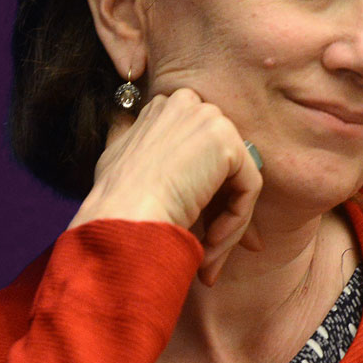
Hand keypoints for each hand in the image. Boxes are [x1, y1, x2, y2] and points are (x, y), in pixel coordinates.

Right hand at [67, 87, 263, 285]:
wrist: (121, 218)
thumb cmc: (114, 203)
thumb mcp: (120, 160)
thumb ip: (143, 145)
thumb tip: (166, 157)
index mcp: (164, 106)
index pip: (199, 149)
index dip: (204, 192)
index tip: (200, 229)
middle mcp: (188, 103)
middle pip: (222, 164)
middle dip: (221, 211)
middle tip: (212, 250)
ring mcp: (209, 119)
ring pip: (237, 180)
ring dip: (227, 225)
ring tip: (208, 259)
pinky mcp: (228, 143)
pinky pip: (248, 190)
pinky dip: (236, 223)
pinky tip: (212, 246)